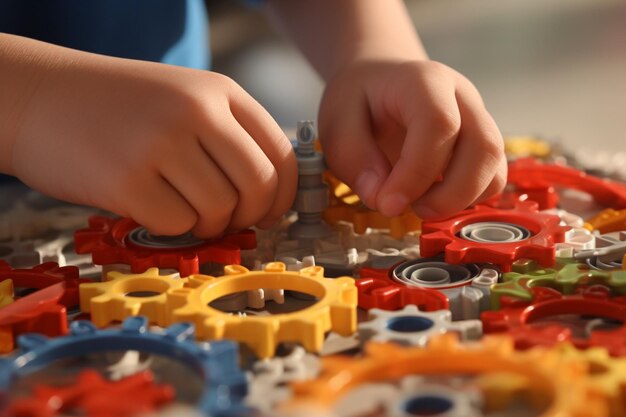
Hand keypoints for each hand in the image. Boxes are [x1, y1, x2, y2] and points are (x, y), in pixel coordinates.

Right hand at [11, 55, 296, 236]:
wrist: (39, 97)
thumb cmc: (118, 107)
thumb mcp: (184, 99)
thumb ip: (229, 136)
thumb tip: (270, 194)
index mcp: (220, 91)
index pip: (282, 153)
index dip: (284, 195)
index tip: (270, 212)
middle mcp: (197, 112)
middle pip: (259, 186)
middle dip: (250, 216)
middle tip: (228, 220)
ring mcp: (162, 144)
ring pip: (221, 211)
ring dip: (208, 225)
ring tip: (182, 209)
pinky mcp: (127, 180)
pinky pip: (178, 225)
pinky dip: (171, 228)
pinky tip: (151, 208)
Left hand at [318, 59, 506, 218]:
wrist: (379, 80)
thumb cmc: (359, 99)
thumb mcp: (336, 121)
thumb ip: (353, 158)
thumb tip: (379, 197)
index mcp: (423, 81)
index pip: (438, 125)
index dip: (416, 173)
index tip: (388, 203)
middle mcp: (461, 97)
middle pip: (484, 146)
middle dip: (450, 194)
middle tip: (411, 210)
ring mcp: (478, 119)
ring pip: (494, 166)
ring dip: (461, 199)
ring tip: (420, 205)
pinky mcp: (481, 144)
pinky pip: (492, 177)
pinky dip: (467, 199)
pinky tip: (433, 199)